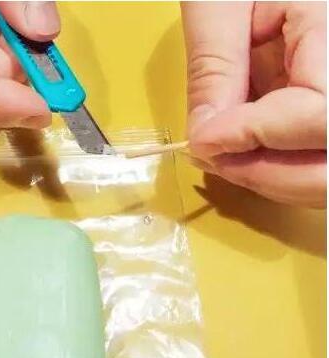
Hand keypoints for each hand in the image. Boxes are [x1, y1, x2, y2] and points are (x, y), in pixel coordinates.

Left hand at [182, 2, 325, 207]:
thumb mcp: (224, 3)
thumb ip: (214, 66)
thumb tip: (204, 136)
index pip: (321, 113)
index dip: (256, 136)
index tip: (202, 140)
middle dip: (264, 173)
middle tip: (211, 157)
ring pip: (328, 176)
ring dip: (272, 178)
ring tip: (224, 154)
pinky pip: (320, 163)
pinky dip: (283, 170)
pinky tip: (249, 149)